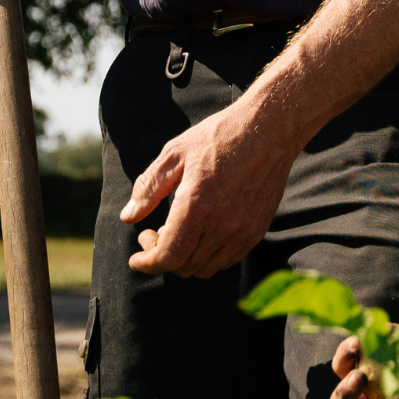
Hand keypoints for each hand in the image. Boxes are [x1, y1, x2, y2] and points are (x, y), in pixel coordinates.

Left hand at [123, 102, 304, 277]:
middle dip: (162, 257)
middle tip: (154, 232)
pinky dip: (208, 256)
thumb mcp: (174, 154)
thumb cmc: (219, 136)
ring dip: (186, 258)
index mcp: (197, 205)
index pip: (169, 256)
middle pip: (185, 267)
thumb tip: (128, 217)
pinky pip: (227, 259)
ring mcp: (243, 230)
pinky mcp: (257, 230)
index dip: (148, 263)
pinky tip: (201, 232)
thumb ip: (149, 189)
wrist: (269, 130)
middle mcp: (222, 224)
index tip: (137, 257)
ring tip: (179, 231)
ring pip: (206, 267)